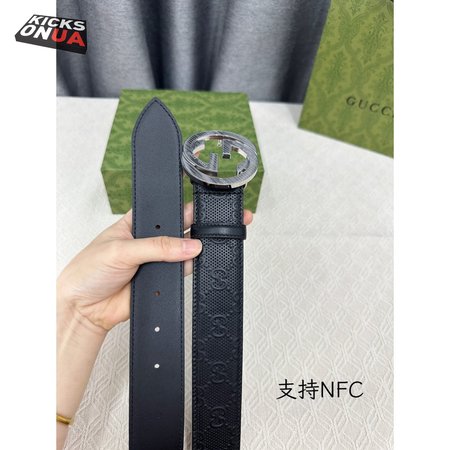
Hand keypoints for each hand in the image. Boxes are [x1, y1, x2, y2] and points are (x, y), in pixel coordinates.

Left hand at [57, 202, 252, 332]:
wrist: (84, 308)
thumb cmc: (89, 271)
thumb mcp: (121, 250)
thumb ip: (157, 246)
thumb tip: (188, 244)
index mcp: (135, 224)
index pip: (163, 210)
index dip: (180, 206)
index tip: (197, 206)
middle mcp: (148, 241)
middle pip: (178, 229)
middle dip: (193, 227)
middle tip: (207, 225)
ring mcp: (156, 261)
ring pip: (183, 251)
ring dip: (192, 249)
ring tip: (197, 247)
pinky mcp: (161, 280)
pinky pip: (181, 272)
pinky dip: (188, 268)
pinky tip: (189, 264)